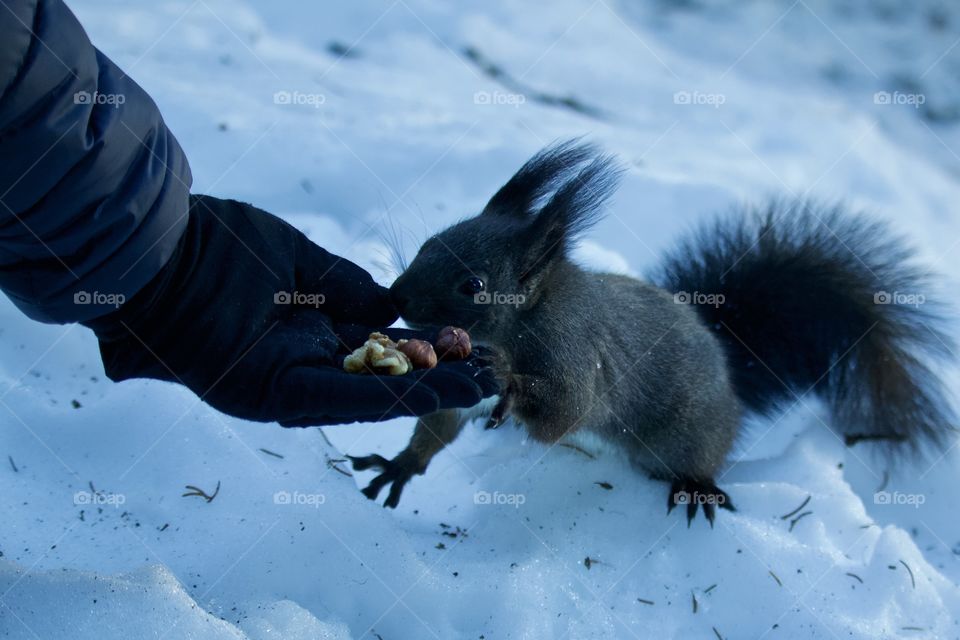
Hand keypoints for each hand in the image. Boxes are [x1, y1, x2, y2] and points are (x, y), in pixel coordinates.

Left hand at [83, 195, 498, 424]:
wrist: (153, 247)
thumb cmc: (216, 244)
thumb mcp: (298, 258)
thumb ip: (347, 285)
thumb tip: (395, 308)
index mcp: (306, 329)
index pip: (377, 345)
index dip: (423, 348)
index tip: (466, 342)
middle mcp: (300, 362)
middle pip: (380, 377)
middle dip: (435, 380)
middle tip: (488, 378)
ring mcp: (285, 382)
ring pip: (367, 394)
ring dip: (424, 395)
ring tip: (479, 389)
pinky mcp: (269, 394)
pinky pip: (338, 398)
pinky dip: (387, 396)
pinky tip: (433, 389)